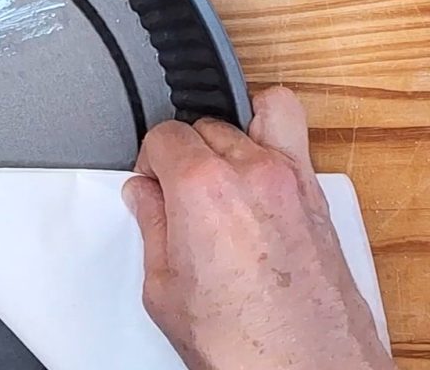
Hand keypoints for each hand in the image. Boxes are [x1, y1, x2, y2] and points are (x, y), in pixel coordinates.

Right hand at [123, 87, 393, 369]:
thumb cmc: (243, 344)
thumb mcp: (164, 288)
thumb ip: (151, 226)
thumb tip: (144, 196)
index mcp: (200, 187)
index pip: (162, 135)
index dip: (148, 162)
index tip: (149, 187)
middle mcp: (248, 170)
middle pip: (199, 127)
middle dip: (181, 156)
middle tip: (175, 196)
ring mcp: (289, 177)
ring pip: (244, 116)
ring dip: (223, 137)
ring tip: (215, 173)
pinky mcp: (316, 193)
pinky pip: (291, 126)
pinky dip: (269, 128)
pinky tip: (254, 159)